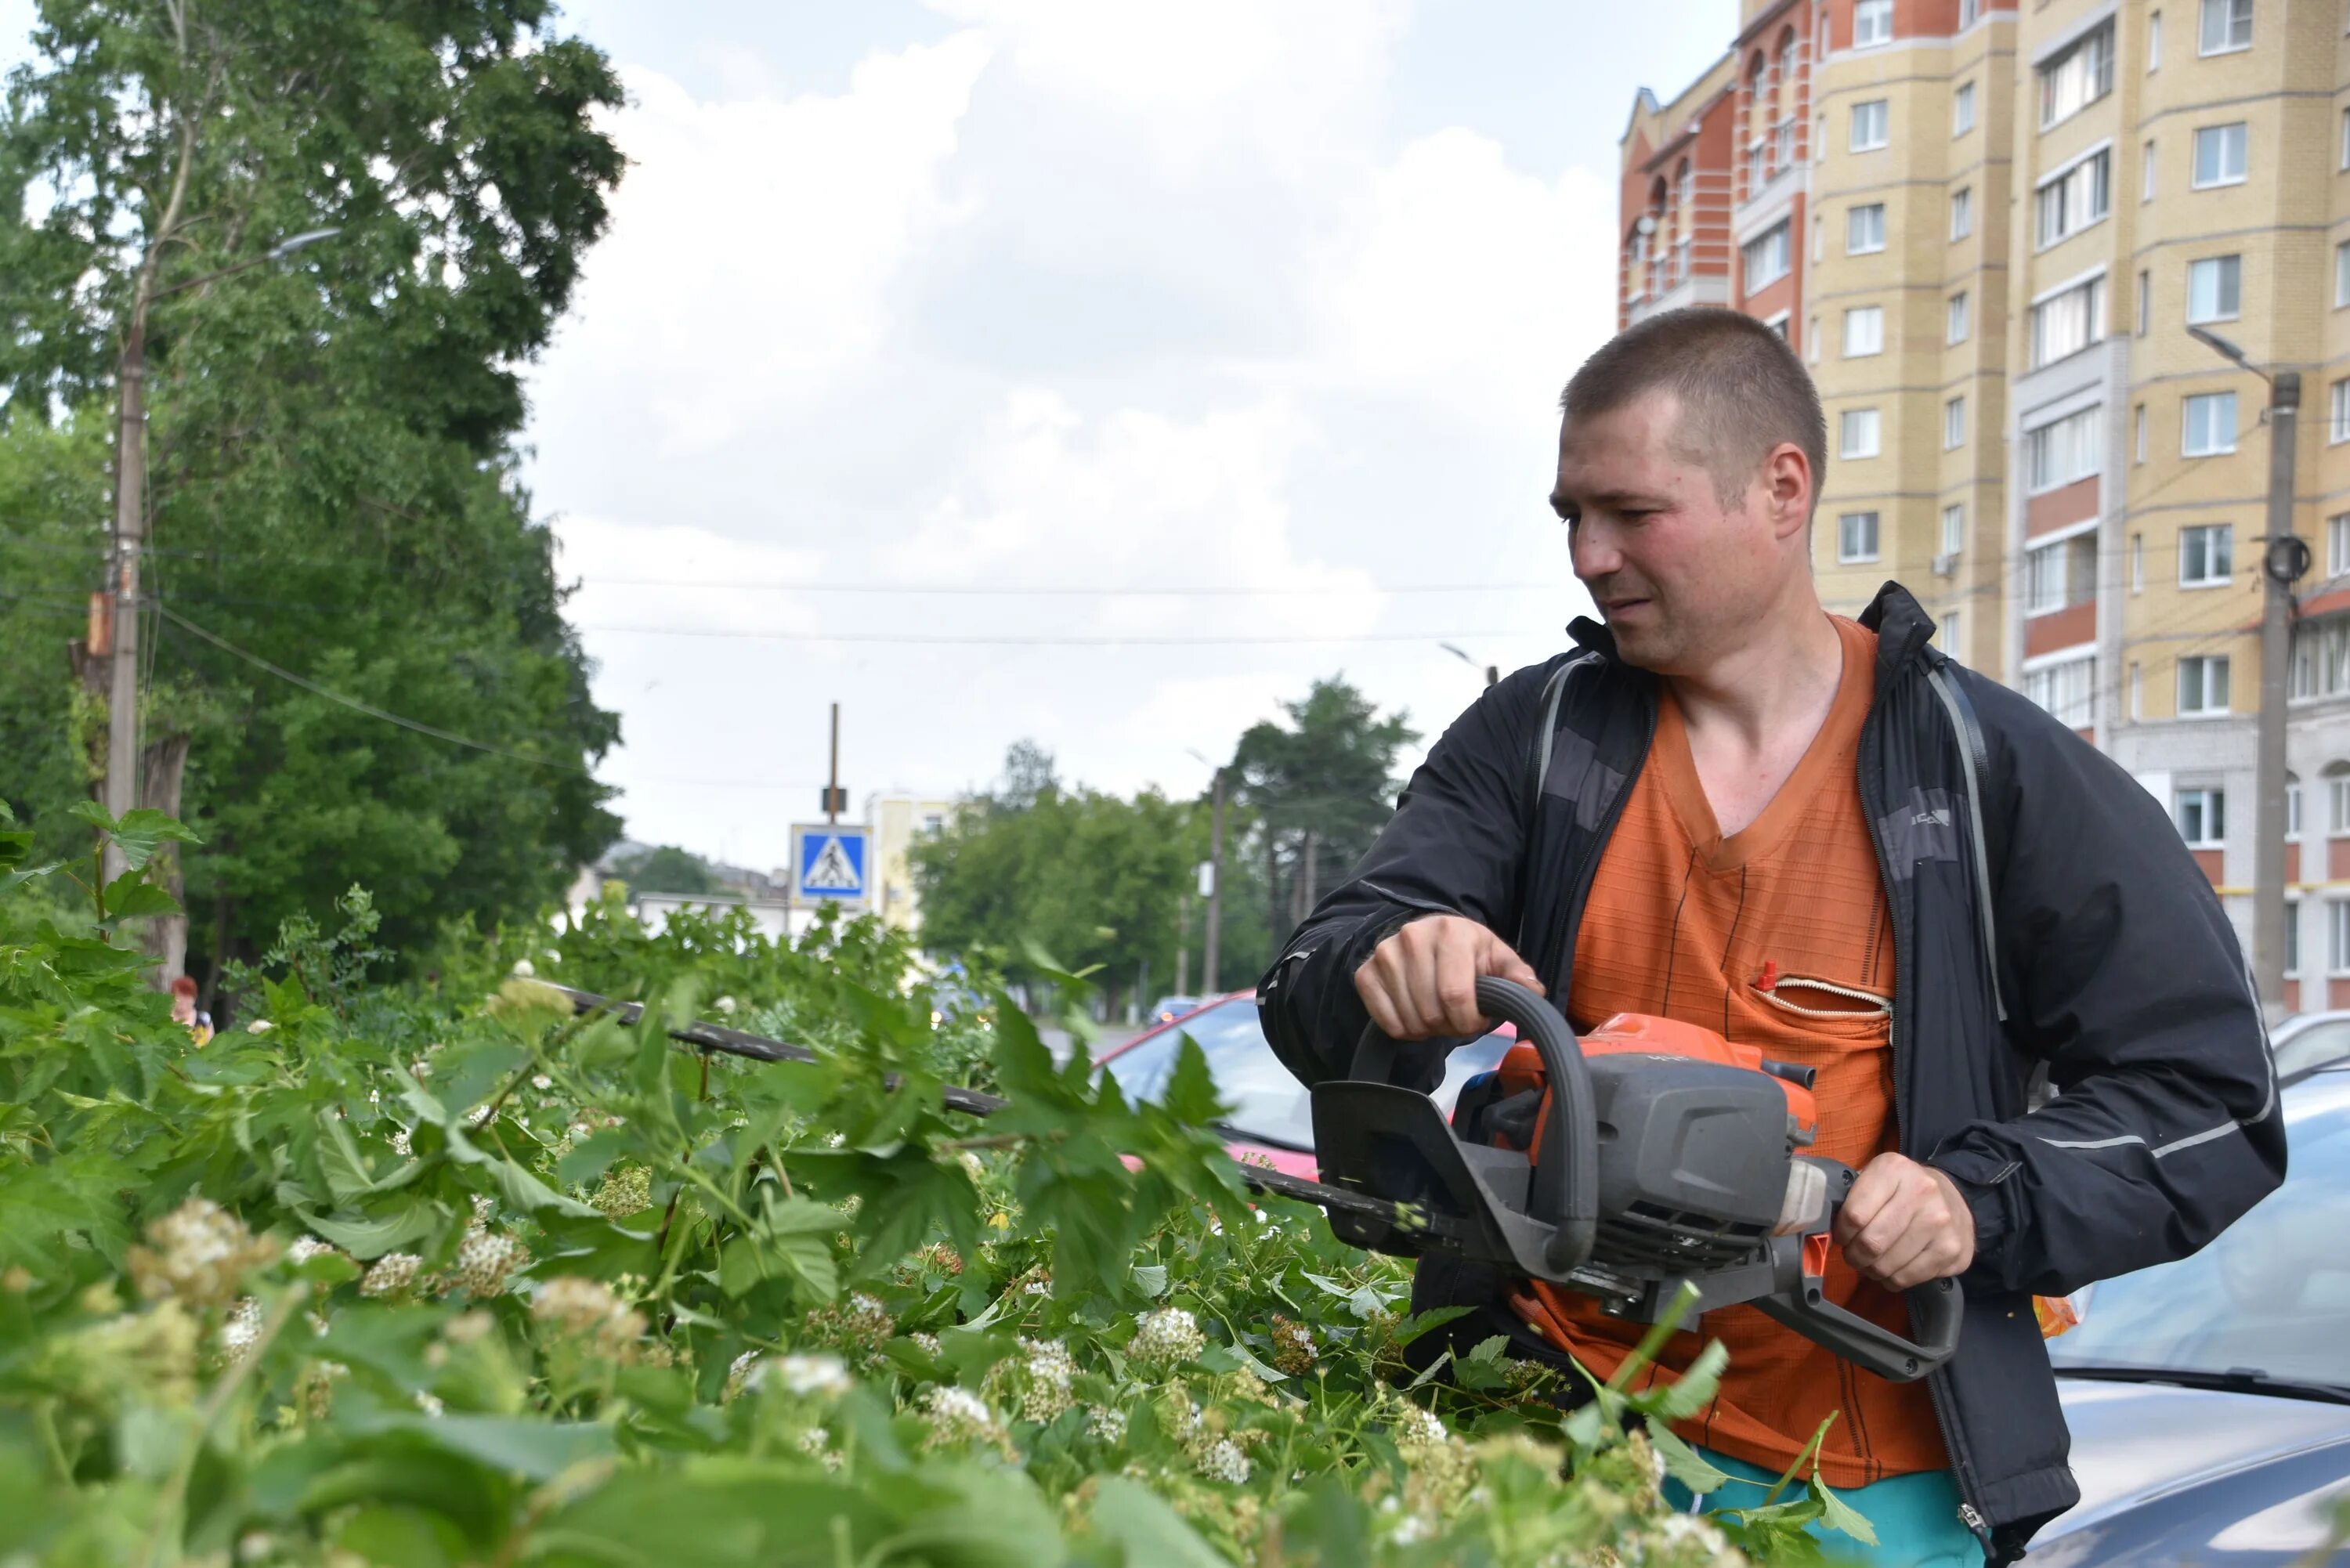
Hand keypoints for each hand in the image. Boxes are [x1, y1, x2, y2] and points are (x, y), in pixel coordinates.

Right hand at [1353, 915, 1543, 1040]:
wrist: (1429, 938)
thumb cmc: (1469, 952)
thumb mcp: (1498, 958)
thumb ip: (1517, 976)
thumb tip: (1533, 991)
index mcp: (1450, 932)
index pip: (1454, 995)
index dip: (1469, 1021)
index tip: (1476, 1020)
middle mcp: (1411, 938)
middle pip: (1431, 1012)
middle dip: (1449, 1026)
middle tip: (1456, 1016)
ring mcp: (1384, 955)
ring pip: (1409, 1021)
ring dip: (1428, 1030)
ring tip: (1437, 1013)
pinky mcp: (1365, 973)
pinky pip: (1386, 1022)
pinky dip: (1404, 1029)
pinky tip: (1415, 1013)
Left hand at [1835, 1153, 1975, 1290]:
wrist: (1955, 1198)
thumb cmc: (1903, 1190)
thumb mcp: (1877, 1178)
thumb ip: (1852, 1196)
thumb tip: (1823, 1226)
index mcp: (1894, 1169)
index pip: (1854, 1215)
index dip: (1842, 1232)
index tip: (1843, 1235)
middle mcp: (1922, 1192)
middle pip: (1871, 1243)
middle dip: (1854, 1256)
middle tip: (1854, 1255)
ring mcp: (1941, 1223)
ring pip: (1887, 1265)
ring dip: (1872, 1270)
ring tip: (1872, 1262)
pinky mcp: (1952, 1250)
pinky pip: (1907, 1278)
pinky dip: (1892, 1279)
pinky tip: (1893, 1269)